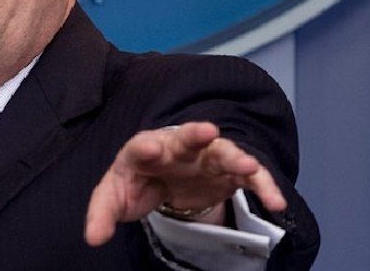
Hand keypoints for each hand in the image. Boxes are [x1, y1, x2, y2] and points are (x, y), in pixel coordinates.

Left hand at [83, 122, 286, 245]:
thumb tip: (92, 238)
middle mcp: (177, 147)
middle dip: (195, 134)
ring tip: (249, 166)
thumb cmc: (137, 181)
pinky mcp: (227, 171)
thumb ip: (101, 214)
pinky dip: (262, 185)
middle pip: (185, 137)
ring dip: (236, 157)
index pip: (141, 146)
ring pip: (222, 152)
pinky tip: (276, 202)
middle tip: (207, 131)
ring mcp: (205, 156)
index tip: (150, 149)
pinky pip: (248, 175)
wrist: (162, 177)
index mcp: (144, 149)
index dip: (146, 147)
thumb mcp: (114, 197)